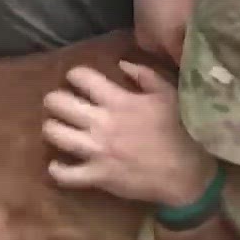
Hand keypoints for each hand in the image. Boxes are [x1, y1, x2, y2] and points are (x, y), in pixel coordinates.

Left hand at [44, 61, 217, 207]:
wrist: (187, 173)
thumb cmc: (180, 132)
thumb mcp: (169, 95)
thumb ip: (145, 76)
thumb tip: (122, 63)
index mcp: (119, 100)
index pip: (82, 77)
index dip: (75, 75)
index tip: (78, 81)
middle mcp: (102, 122)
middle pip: (58, 103)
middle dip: (55, 100)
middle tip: (60, 104)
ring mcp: (97, 150)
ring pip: (55, 134)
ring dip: (52, 129)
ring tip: (58, 129)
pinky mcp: (97, 176)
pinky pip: (65, 174)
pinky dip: (57, 170)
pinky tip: (58, 164)